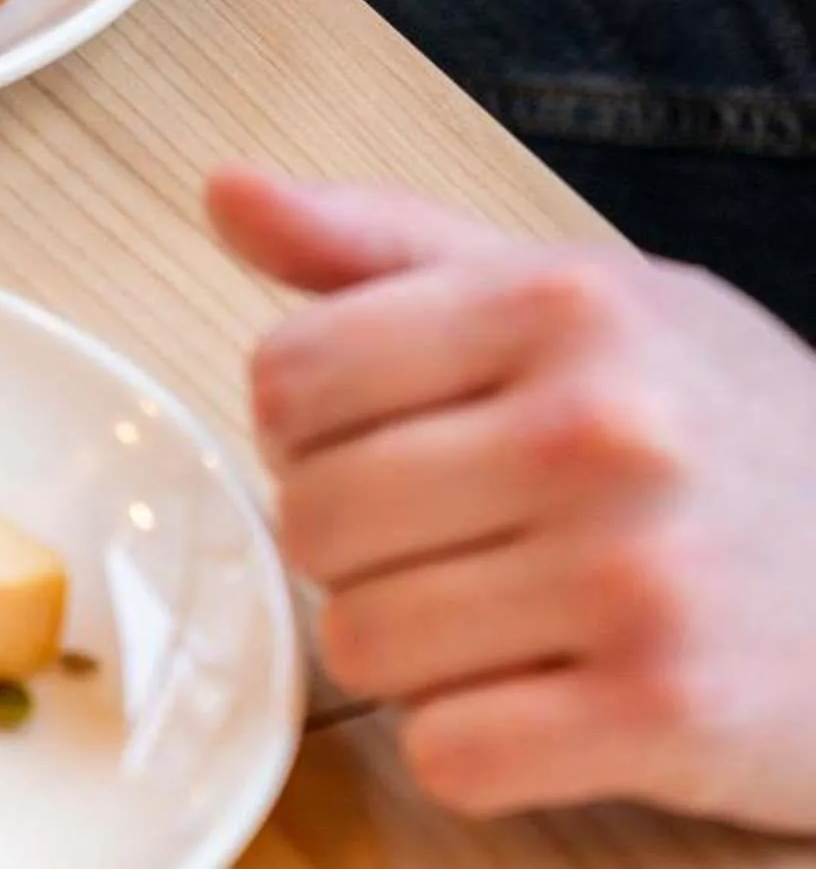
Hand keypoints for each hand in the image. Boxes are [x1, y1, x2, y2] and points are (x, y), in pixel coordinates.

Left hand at [210, 164, 815, 832]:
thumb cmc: (721, 427)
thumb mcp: (573, 296)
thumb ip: (381, 245)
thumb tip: (223, 192)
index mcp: (557, 305)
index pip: (288, 375)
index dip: (303, 427)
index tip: (375, 442)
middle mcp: (596, 429)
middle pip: (309, 516)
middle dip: (352, 544)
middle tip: (449, 540)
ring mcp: (635, 575)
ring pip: (361, 643)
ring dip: (410, 649)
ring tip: (503, 614)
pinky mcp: (667, 712)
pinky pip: (449, 752)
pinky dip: (474, 743)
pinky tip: (546, 695)